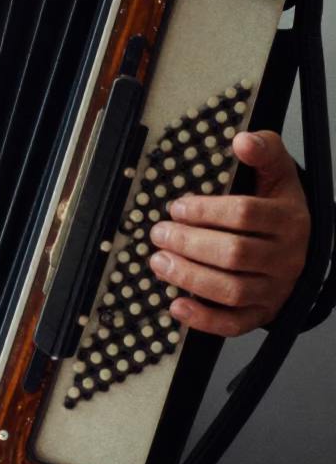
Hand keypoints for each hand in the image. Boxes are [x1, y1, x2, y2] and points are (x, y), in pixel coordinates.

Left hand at [148, 130, 309, 336]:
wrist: (305, 252)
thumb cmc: (280, 212)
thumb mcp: (279, 176)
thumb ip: (264, 152)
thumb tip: (243, 140)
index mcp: (290, 221)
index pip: (246, 215)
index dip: (206, 211)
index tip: (177, 207)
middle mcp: (286, 259)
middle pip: (234, 254)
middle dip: (189, 243)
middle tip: (159, 233)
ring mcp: (274, 290)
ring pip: (230, 290)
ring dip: (188, 276)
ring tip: (158, 261)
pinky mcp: (260, 315)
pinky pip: (232, 324)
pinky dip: (202, 319)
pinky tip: (176, 305)